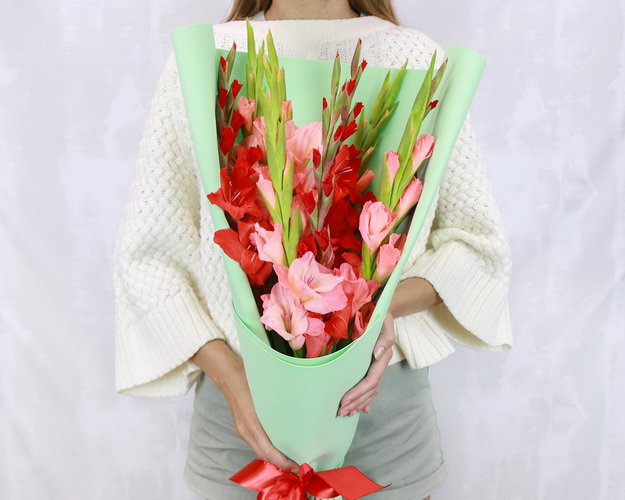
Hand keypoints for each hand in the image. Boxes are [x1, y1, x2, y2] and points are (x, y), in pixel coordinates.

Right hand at [191, 340, 298, 472]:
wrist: (228, 376)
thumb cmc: (247, 380)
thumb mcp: (266, 393)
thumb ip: (278, 408)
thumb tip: (296, 421)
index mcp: (252, 424)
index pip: (269, 452)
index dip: (283, 462)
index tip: (297, 466)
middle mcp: (245, 431)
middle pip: (264, 456)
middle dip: (281, 465)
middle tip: (299, 467)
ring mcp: (242, 430)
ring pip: (260, 451)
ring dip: (275, 459)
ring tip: (292, 461)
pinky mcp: (242, 428)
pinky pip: (256, 444)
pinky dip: (268, 450)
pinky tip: (279, 449)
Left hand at [337, 311, 395, 415]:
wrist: (382, 310)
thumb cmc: (381, 315)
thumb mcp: (385, 321)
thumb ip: (385, 337)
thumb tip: (378, 353)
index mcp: (383, 357)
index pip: (371, 380)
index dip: (358, 392)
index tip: (345, 400)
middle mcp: (380, 364)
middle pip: (370, 390)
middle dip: (356, 402)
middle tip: (341, 412)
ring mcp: (376, 366)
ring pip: (370, 390)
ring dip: (359, 403)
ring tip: (346, 413)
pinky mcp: (371, 365)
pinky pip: (370, 385)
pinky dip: (365, 399)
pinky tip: (361, 409)